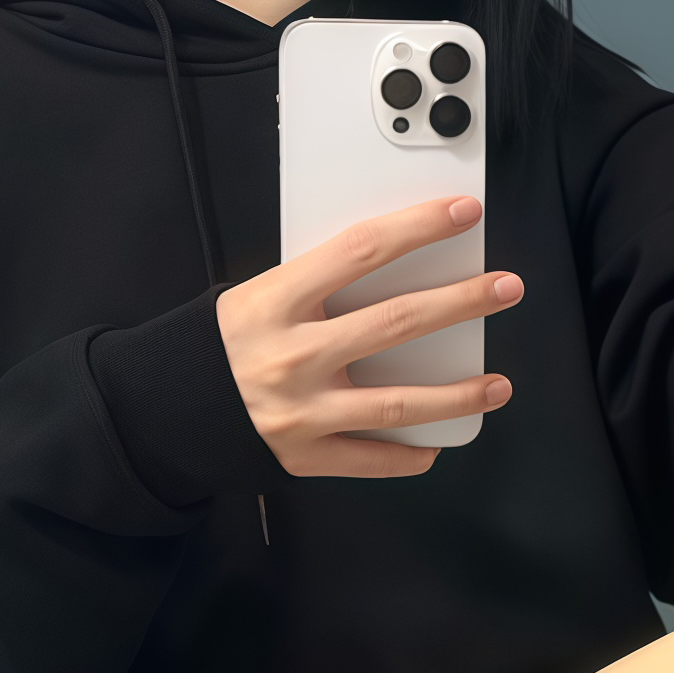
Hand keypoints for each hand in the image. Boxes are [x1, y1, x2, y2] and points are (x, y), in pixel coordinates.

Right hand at [216, 195, 518, 477]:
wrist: (167, 408)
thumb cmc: (222, 343)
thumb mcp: (256, 296)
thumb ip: (316, 285)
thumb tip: (395, 264)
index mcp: (275, 301)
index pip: (360, 250)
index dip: (418, 227)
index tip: (463, 213)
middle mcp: (292, 355)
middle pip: (395, 322)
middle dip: (462, 303)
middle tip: (506, 288)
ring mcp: (301, 411)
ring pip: (397, 404)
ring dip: (458, 395)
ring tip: (498, 385)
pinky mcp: (304, 455)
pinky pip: (370, 459)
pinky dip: (409, 454)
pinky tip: (437, 445)